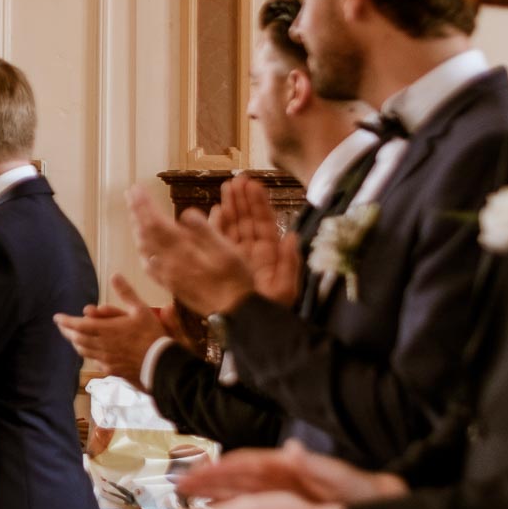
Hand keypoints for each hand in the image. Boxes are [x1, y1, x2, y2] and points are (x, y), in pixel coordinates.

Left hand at [54, 274, 165, 385]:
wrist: (160, 364)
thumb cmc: (151, 334)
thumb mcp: (141, 309)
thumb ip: (126, 293)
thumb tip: (114, 275)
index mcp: (106, 329)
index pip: (79, 325)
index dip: (66, 321)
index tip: (57, 317)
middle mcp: (101, 345)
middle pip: (77, 339)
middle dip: (67, 331)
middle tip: (62, 326)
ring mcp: (105, 359)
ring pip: (84, 351)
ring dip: (76, 343)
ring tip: (72, 337)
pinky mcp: (111, 370)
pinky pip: (94, 361)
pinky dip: (88, 354)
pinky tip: (90, 352)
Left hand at [127, 186, 256, 316]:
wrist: (233, 312)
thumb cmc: (235, 279)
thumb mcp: (226, 249)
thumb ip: (204, 230)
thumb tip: (186, 214)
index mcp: (183, 250)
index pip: (155, 222)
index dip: (144, 205)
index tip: (135, 189)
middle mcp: (170, 262)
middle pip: (145, 234)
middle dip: (136, 212)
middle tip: (130, 195)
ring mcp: (168, 275)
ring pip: (145, 249)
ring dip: (137, 229)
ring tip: (134, 216)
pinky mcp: (171, 285)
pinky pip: (149, 266)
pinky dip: (143, 252)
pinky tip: (143, 249)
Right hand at [174, 440, 404, 505]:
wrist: (374, 508)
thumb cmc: (358, 491)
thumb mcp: (338, 476)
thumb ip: (312, 465)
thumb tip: (292, 450)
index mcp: (287, 466)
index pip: (246, 462)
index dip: (220, 467)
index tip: (199, 470)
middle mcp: (278, 476)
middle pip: (235, 475)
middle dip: (207, 479)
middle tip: (182, 484)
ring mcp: (278, 491)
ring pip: (237, 491)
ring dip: (212, 494)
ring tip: (188, 498)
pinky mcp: (280, 506)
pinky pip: (247, 507)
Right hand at [214, 175, 301, 306]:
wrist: (251, 329)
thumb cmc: (270, 312)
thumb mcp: (286, 289)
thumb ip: (290, 262)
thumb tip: (291, 235)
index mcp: (269, 255)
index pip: (263, 223)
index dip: (258, 203)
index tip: (252, 184)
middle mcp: (252, 254)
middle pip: (247, 221)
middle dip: (242, 199)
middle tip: (236, 179)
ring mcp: (235, 259)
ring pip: (233, 227)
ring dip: (230, 207)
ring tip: (226, 187)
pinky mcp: (221, 265)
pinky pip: (218, 241)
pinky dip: (216, 226)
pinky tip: (216, 211)